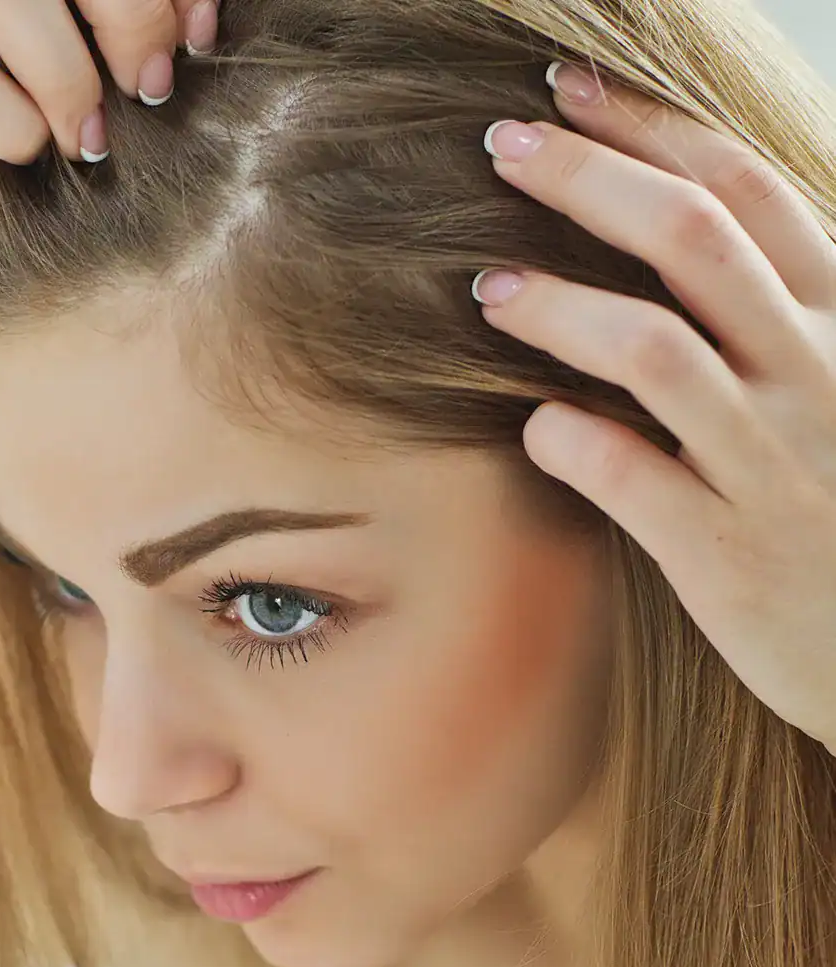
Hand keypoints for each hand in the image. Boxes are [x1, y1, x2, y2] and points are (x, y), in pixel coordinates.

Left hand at [472, 63, 835, 755]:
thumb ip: (774, 318)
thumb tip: (663, 236)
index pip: (744, 192)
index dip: (651, 129)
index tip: (568, 91)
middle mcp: (817, 378)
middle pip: (693, 242)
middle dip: (588, 178)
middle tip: (500, 145)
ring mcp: (772, 464)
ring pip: (655, 352)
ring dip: (558, 308)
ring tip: (486, 288)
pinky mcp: (727, 552)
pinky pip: (630, 477)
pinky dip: (569, 440)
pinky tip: (532, 424)